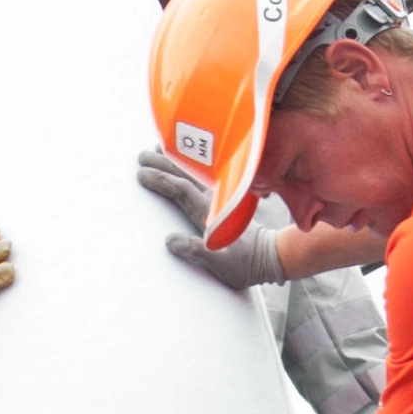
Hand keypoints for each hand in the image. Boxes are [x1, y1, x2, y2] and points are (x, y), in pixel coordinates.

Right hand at [136, 150, 284, 291]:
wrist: (270, 257)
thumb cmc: (245, 264)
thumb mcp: (221, 264)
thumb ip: (197, 252)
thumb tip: (170, 241)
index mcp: (210, 213)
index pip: (181, 190)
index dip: (161, 180)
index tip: (142, 174)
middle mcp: (215, 200)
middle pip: (185, 175)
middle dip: (162, 164)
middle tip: (142, 156)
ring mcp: (220, 197)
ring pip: (194, 172)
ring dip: (176, 160)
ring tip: (158, 148)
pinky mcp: (225, 199)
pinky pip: (203, 176)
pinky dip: (191, 165)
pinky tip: (185, 162)